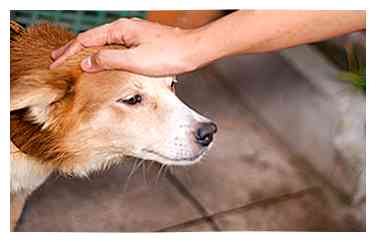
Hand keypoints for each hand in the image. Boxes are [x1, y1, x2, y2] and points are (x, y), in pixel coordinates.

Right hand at [50, 18, 199, 76]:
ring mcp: (132, 36)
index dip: (69, 52)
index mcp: (120, 30)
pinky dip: (102, 55)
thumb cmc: (168, 54)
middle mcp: (124, 29)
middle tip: (56, 60)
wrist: (193, 51)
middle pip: (92, 39)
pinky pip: (114, 48)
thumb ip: (108, 60)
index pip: (86, 40)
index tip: (55, 63)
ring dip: (87, 53)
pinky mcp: (140, 43)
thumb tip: (86, 63)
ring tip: (73, 62)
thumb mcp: (134, 60)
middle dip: (73, 50)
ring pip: (103, 44)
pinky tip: (100, 62)